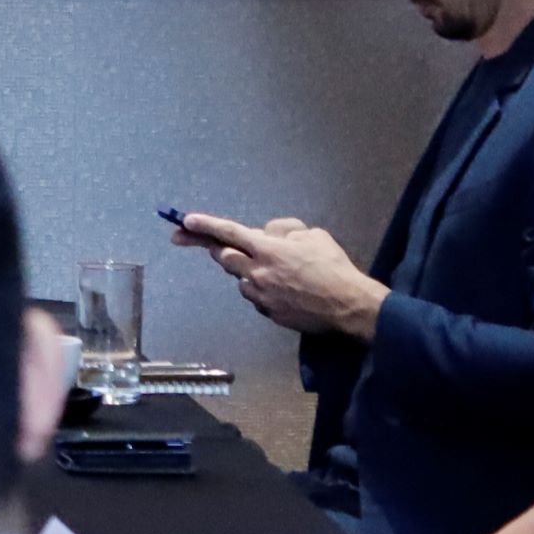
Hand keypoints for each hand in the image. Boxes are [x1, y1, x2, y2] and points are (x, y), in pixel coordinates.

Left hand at [178, 211, 386, 338]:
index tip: (185, 221)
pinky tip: (282, 290)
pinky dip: (261, 289)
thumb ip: (284, 231)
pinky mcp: (269, 313)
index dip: (205, 225)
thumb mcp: (312, 235)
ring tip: (273, 271)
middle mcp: (258, 272)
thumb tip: (268, 235)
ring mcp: (261, 295)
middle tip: (218, 245)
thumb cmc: (333, 267)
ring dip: (247, 271)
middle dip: (219, 250)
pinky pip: (256, 297)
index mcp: (268, 249)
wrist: (349, 306)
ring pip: (240, 279)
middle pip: (224, 258)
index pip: (228, 233)